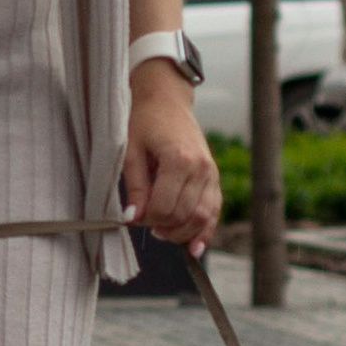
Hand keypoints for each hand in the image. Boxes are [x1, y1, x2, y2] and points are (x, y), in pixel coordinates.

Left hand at [122, 67, 222, 254]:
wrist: (166, 99)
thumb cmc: (143, 121)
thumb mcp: (130, 151)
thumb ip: (135, 187)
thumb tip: (133, 219)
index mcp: (179, 159)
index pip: (165, 207)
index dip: (146, 219)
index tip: (133, 215)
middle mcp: (201, 168)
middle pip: (184, 215)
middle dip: (162, 226)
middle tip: (145, 223)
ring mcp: (211, 173)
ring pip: (202, 218)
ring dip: (182, 232)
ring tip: (162, 232)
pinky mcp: (214, 177)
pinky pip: (214, 211)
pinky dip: (205, 230)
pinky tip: (194, 246)